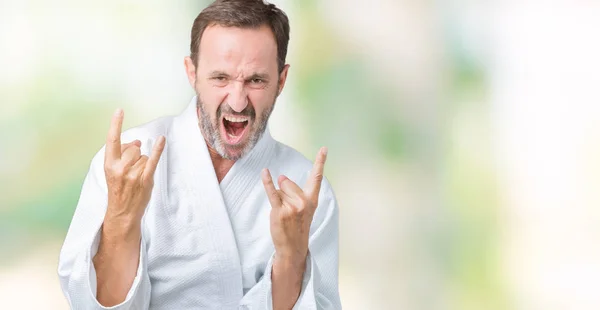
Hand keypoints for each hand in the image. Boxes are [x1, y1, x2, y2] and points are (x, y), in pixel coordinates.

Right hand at [103, 108, 165, 227]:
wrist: (122, 213)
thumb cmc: (118, 190)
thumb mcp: (113, 171)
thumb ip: (123, 154)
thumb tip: (138, 142)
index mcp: (109, 164)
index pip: (112, 140)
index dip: (116, 124)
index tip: (119, 111)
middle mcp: (120, 168)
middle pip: (134, 148)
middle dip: (135, 155)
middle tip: (130, 171)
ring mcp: (133, 174)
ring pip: (144, 156)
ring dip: (142, 164)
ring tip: (136, 178)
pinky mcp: (145, 180)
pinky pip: (153, 160)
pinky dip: (159, 150)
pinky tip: (162, 140)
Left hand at [261, 147, 326, 263]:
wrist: (293, 247)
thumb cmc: (297, 227)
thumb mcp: (302, 209)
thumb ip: (293, 191)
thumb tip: (280, 176)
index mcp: (312, 200)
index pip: (317, 178)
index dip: (320, 162)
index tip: (324, 148)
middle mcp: (304, 202)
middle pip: (287, 182)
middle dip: (284, 192)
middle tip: (288, 211)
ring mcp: (292, 207)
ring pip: (279, 190)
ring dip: (277, 200)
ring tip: (283, 215)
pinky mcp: (280, 211)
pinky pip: (272, 192)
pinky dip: (267, 181)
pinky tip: (265, 172)